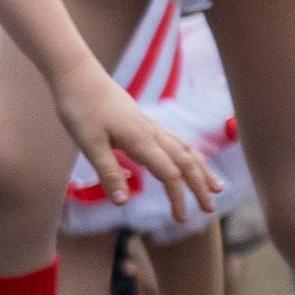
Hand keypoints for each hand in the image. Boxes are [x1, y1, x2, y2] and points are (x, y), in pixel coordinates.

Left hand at [51, 69, 222, 225]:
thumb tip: (123, 203)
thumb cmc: (80, 109)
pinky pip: (176, 142)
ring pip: (185, 150)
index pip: (170, 174)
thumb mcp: (89, 144)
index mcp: (142, 141)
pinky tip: (189, 162)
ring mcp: (151, 127)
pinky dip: (189, 156)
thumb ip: (108, 173)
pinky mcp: (144, 123)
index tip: (181, 218)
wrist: (79, 76)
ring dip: (202, 170)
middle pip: (186, 163)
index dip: (178, 197)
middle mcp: (153, 134)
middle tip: (211, 209)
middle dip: (200, 186)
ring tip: (216, 186)